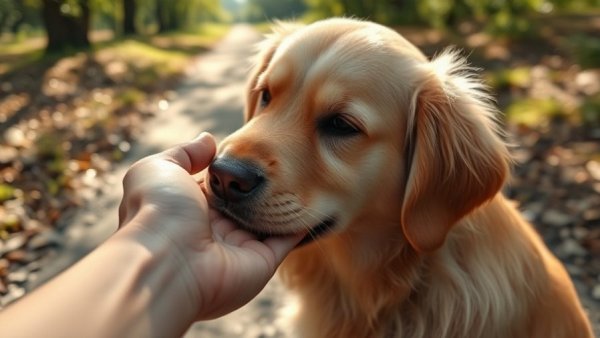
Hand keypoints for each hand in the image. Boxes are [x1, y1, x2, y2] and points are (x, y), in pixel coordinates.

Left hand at [118, 132, 304, 319]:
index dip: (235, 170)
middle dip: (264, 184)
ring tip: (308, 170)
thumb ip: (185, 153)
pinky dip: (300, 221)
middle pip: (247, 203)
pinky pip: (287, 239)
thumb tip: (208, 140)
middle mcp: (216, 230)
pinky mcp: (263, 262)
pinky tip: (314, 198)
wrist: (166, 259)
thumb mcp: (159, 168)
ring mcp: (241, 248)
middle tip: (286, 157)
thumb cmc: (158, 211)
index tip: (255, 149)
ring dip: (285, 201)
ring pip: (269, 220)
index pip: (220, 187)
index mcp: (191, 208)